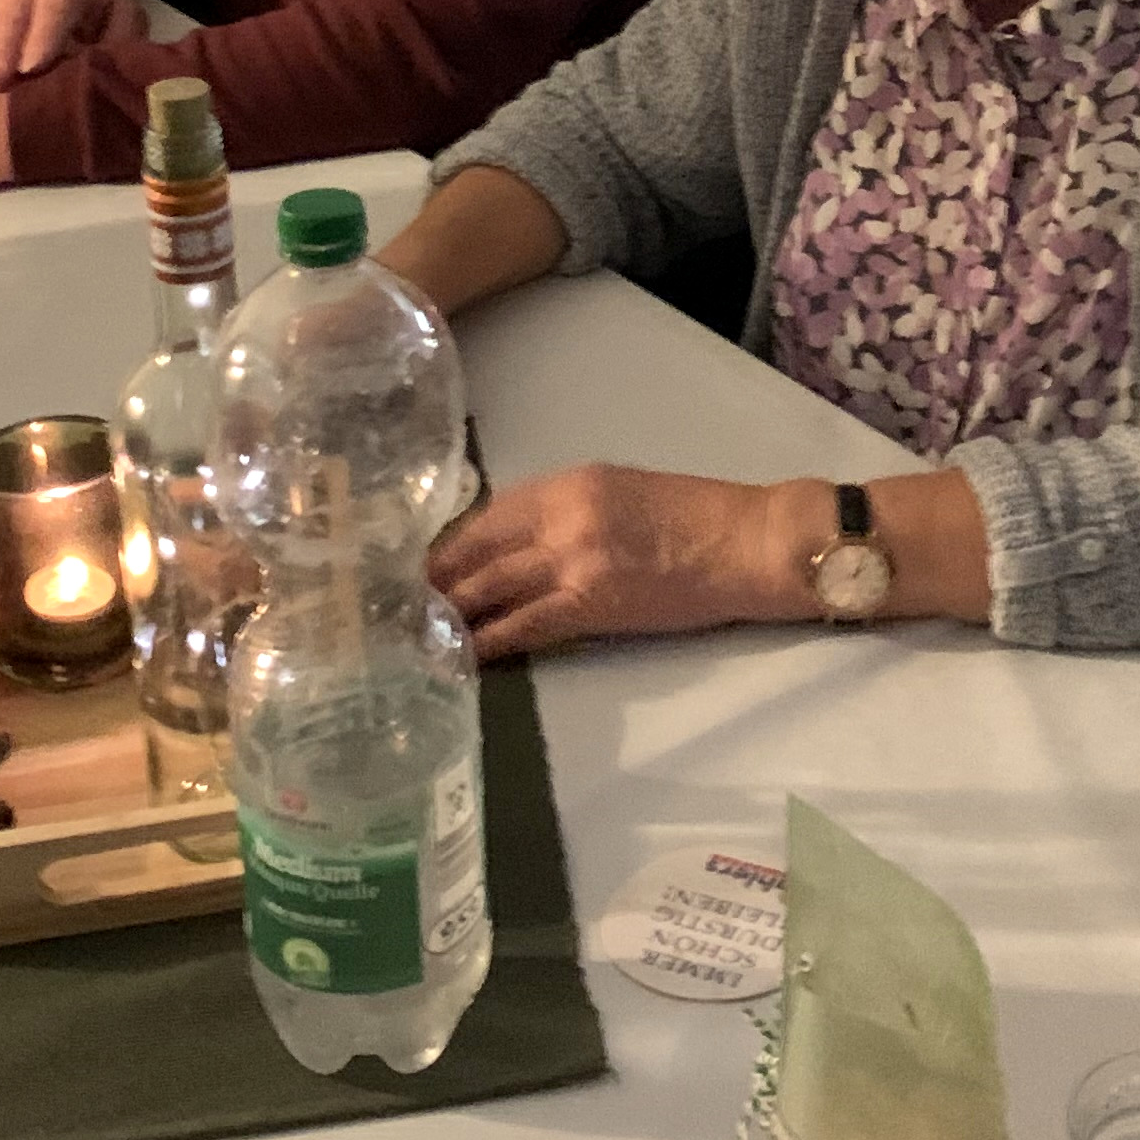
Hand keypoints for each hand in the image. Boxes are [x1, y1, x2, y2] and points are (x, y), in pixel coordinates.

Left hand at [427, 462, 799, 660]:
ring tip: (413, 635)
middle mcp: (559, 515)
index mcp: (566, 484)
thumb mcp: (620, 492)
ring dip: (448, 614)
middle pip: (473, 551)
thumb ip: (565, 512)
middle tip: (393, 607)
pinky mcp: (589, 604)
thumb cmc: (695, 517)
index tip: (416, 566)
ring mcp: (571, 560)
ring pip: (488, 589)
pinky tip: (461, 656)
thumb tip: (516, 545)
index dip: (444, 545)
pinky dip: (486, 642)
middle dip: (431, 581)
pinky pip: (521, 626)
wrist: (747, 544)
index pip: (484, 515)